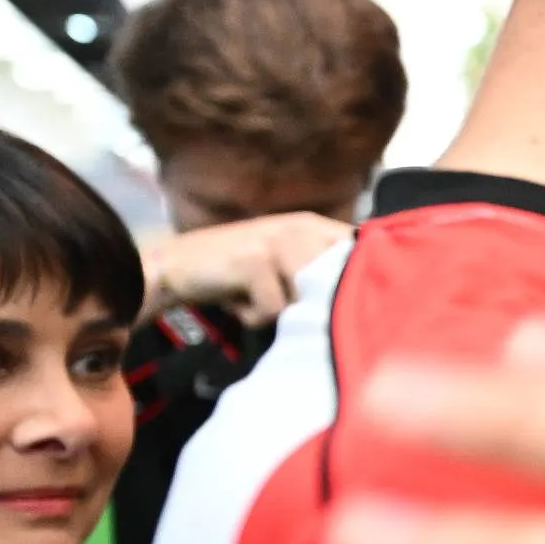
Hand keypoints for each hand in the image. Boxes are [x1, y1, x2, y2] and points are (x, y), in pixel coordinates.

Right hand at [145, 211, 349, 325]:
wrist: (174, 267)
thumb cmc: (235, 274)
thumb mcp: (284, 265)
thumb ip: (321, 270)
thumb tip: (370, 294)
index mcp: (313, 226)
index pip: (360, 251)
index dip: (359, 281)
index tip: (348, 300)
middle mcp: (301, 228)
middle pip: (338, 283)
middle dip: (313, 303)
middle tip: (279, 299)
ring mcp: (278, 241)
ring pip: (307, 299)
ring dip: (280, 311)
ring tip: (257, 298)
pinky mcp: (256, 261)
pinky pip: (273, 311)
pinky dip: (252, 317)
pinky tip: (236, 301)